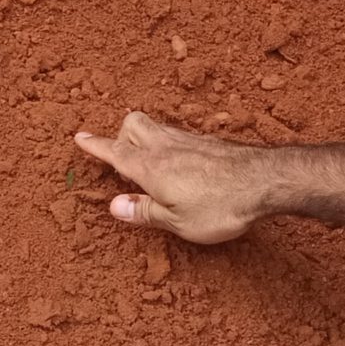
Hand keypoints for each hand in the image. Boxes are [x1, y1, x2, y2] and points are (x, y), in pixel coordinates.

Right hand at [74, 113, 277, 243]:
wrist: (265, 181)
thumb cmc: (220, 205)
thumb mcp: (176, 221)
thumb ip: (144, 212)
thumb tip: (115, 206)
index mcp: (150, 167)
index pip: (114, 152)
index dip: (95, 146)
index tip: (80, 137)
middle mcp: (166, 146)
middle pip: (132, 124)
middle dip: (120, 135)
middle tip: (121, 158)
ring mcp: (189, 140)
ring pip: (156, 127)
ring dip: (144, 138)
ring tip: (148, 162)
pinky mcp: (209, 143)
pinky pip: (178, 135)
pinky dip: (169, 144)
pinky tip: (180, 162)